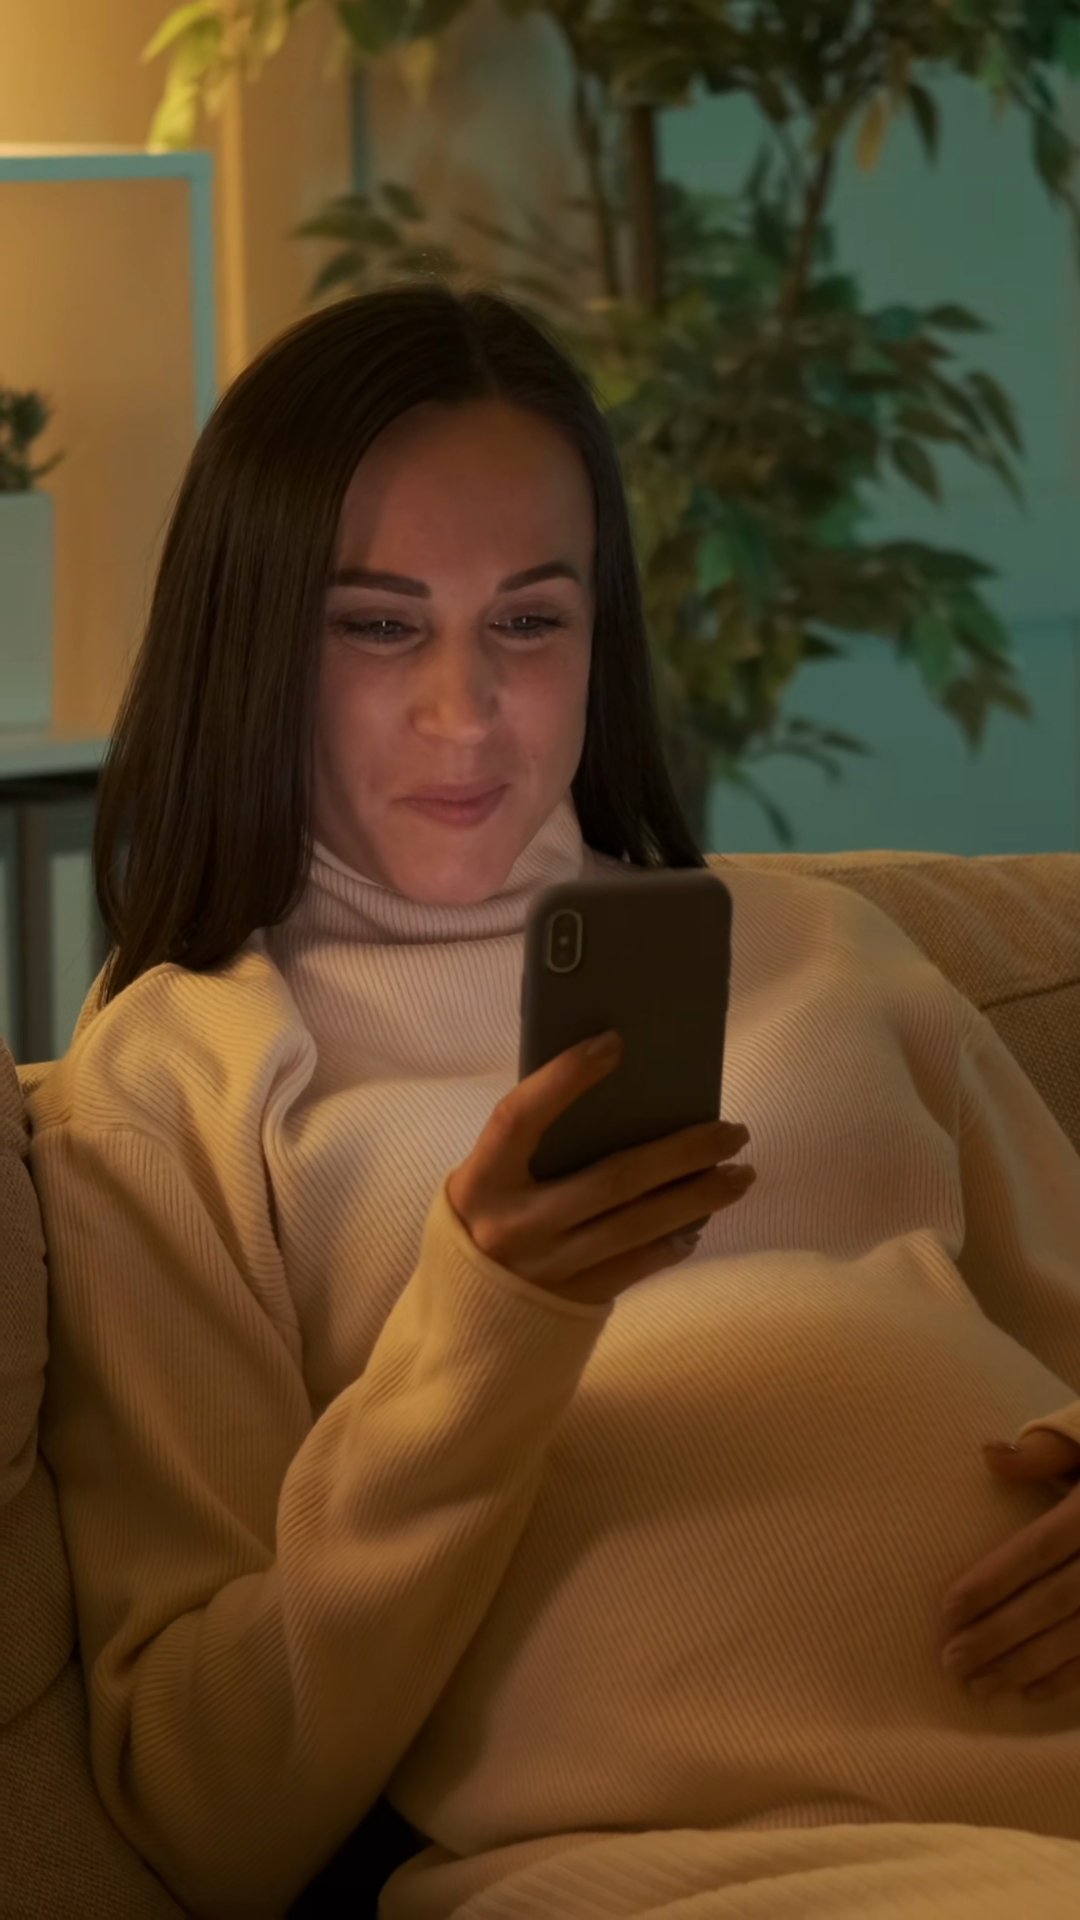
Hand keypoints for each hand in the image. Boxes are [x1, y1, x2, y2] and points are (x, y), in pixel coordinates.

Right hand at [446, 1030, 755, 1307]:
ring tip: (739, 1174)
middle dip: (682, 1152)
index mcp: (481, 1181)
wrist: (467, 1318)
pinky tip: (701, 1222)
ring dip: (699, 1198)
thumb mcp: (488, 1180)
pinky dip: (674, 1242)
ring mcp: (548, 1268)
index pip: (520, 1117)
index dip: (563, 1079)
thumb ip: (531, 1146)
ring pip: (638, 1226)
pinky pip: (636, 1266)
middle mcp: (514, 1226)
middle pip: (612, 1180)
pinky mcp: (574, 1301)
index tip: (614, 1043)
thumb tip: (615, 1096)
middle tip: (733, 1131)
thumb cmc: (488, 1222)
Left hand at [940, 1429, 1079, 1701]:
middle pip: (1054, 1602)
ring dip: (1028, 1666)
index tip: (947, 1609)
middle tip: (951, 1662)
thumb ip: (1043, 1453)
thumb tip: (987, 1454)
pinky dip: (1072, 1678)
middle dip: (1000, 1636)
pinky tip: (1032, 1693)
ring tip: (980, 1687)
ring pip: (1079, 1637)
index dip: (993, 1581)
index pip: (1038, 1549)